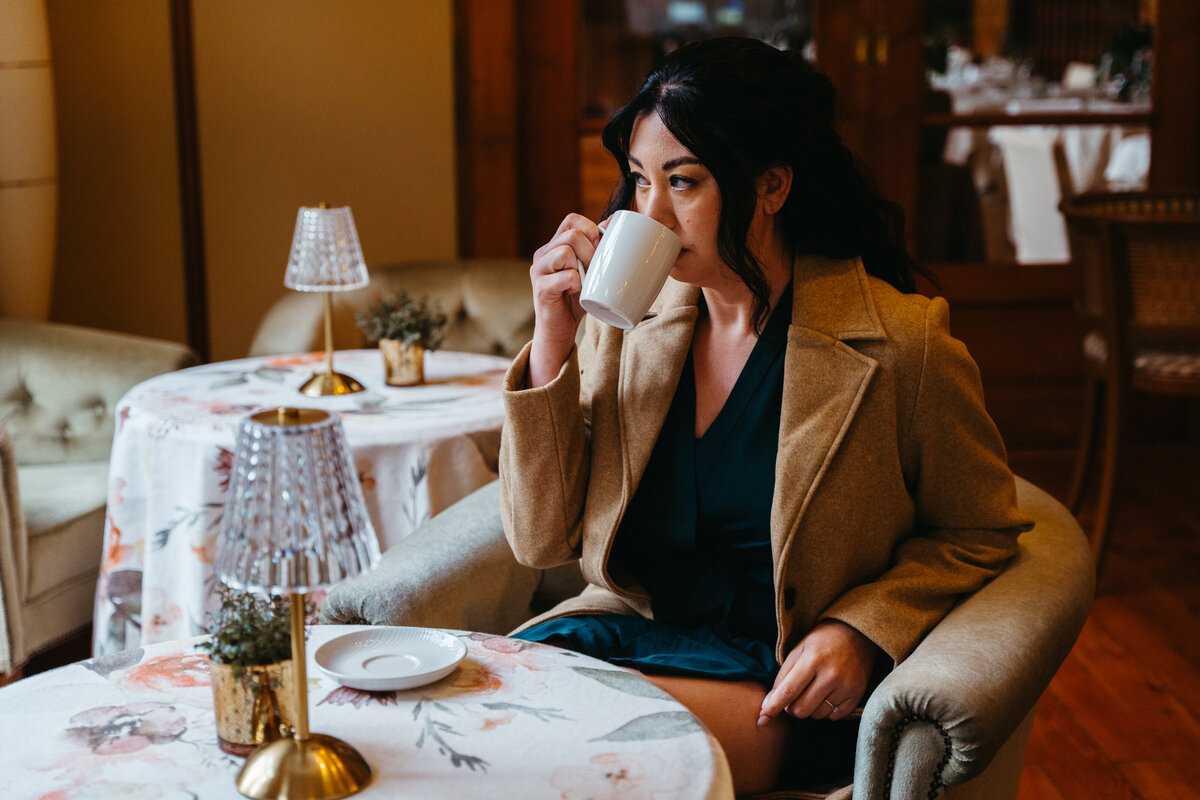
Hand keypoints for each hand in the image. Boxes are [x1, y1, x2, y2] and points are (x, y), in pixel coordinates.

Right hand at [528, 213, 602, 386]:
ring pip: (565, 251)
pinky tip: (576, 292)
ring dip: (583, 266)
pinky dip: (577, 284)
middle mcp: (543, 254)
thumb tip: (611, 223)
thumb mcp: (590, 271)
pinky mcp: (541, 288)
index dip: (590, 228)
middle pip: (572, 234)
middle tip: (594, 270)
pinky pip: (566, 276)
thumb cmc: (576, 300)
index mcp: (554, 246)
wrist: (560, 330)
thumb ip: (597, 249)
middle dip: (591, 251)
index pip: (572, 220)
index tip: (600, 247)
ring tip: (583, 281)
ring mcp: (539, 270)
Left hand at [757, 620, 878, 725]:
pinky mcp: (857, 696)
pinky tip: (828, 695)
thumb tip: (769, 703)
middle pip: (801, 709)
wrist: (857, 635)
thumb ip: (783, 676)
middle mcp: (831, 675)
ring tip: (813, 690)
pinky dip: (826, 711)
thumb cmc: (822, 642)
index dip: (773, 707)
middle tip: (794, 696)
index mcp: (813, 659)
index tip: (762, 719)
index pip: (788, 691)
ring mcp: (846, 687)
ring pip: (816, 715)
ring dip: (809, 708)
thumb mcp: (799, 650)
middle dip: (791, 708)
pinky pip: (833, 717)